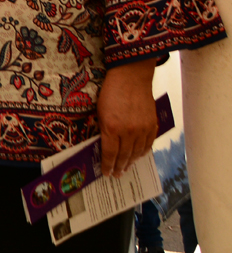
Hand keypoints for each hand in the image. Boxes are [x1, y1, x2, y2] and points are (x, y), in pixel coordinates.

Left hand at [98, 60, 156, 177]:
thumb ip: (104, 130)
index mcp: (112, 128)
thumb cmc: (111, 92)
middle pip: (124, 156)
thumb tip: (105, 145)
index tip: (106, 173)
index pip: (110, 153)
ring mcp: (142, 129)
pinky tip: (138, 155)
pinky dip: (143, 152)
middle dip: (119, 167)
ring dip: (131, 162)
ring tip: (126, 168)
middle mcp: (129, 132)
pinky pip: (148, 144)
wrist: (131, 77)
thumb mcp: (100, 112)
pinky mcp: (152, 124)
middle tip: (116, 174)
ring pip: (137, 152)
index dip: (108, 165)